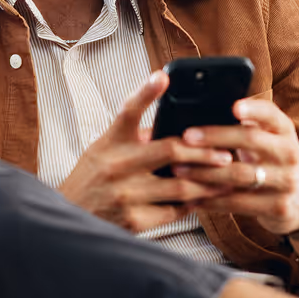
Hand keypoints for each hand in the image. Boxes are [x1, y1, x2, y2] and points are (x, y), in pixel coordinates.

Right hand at [58, 71, 235, 232]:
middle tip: (226, 153)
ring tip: (228, 178)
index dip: (146, 92)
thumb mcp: (104, 150)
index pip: (127, 111)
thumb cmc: (92, 179)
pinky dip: (193, 204)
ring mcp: (125, 194)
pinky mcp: (134, 221)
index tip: (163, 76)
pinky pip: (174, 211)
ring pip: (180, 185)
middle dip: (203, 152)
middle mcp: (116, 165)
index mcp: (110, 142)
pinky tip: (205, 199)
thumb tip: (173, 125)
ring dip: (208, 182)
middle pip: (170, 150)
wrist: (71, 220)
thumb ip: (134, 137)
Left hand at [172, 98, 298, 234]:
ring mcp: (286, 181)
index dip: (254, 109)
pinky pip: (239, 203)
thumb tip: (203, 109)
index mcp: (284, 131)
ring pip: (240, 174)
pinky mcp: (278, 208)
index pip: (271, 114)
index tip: (234, 107)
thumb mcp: (269, 139)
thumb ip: (247, 125)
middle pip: (251, 140)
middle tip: (186, 138)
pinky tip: (193, 198)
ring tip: (179, 170)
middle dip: (215, 138)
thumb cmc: (273, 161)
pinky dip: (213, 200)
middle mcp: (289, 153)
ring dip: (205, 173)